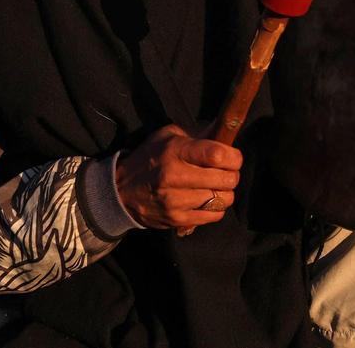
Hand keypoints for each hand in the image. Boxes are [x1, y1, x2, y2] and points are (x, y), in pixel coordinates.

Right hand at [115, 124, 241, 229]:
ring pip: (223, 200)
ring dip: (226, 193)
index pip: (217, 155)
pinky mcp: (176, 220)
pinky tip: (208, 200)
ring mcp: (175, 201)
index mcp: (175, 152)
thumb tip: (225, 133)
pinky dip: (217, 208)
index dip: (234, 157)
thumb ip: (197, 135)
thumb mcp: (169, 136)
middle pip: (225, 179)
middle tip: (228, 173)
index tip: (234, 158)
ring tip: (217, 187)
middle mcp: (174, 177)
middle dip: (233, 175)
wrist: (120, 191)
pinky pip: (213, 216)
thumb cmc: (150, 158)